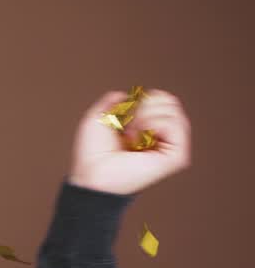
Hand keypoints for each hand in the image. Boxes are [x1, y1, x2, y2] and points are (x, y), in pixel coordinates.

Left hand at [67, 89, 191, 195]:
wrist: (91, 172)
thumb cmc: (91, 152)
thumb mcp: (98, 117)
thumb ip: (111, 102)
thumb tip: (125, 95)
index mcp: (149, 129)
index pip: (164, 100)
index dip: (144, 99)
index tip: (125, 117)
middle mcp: (163, 138)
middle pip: (171, 102)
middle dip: (145, 107)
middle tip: (128, 128)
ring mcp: (171, 148)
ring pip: (174, 112)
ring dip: (146, 117)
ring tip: (132, 136)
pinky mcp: (176, 157)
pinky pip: (175, 126)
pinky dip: (154, 125)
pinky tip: (141, 139)